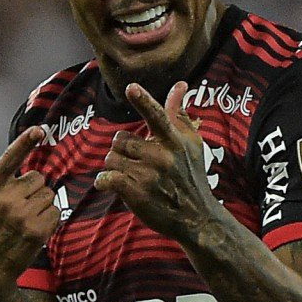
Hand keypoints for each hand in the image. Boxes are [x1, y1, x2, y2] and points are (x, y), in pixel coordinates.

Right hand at [0, 127, 58, 289]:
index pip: (10, 158)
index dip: (25, 142)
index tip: (40, 130)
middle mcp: (6, 199)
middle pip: (38, 177)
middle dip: (30, 188)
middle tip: (15, 205)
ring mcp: (23, 216)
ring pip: (49, 194)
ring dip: (40, 204)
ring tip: (22, 219)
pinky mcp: (38, 231)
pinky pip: (56, 212)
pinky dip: (49, 219)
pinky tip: (32, 229)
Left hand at [94, 82, 222, 244]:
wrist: (196, 217)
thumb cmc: (191, 175)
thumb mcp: (191, 143)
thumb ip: (179, 113)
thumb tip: (180, 84)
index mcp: (174, 141)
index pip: (157, 116)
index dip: (143, 101)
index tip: (132, 88)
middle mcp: (162, 156)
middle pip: (119, 139)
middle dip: (122, 150)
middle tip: (137, 161)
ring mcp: (149, 176)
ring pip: (111, 158)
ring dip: (115, 166)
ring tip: (131, 175)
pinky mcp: (137, 194)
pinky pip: (107, 177)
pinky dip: (104, 180)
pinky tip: (110, 183)